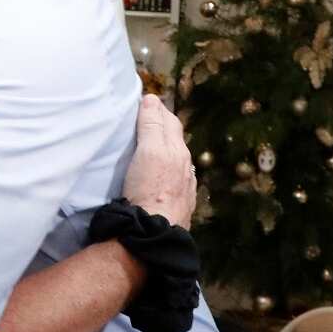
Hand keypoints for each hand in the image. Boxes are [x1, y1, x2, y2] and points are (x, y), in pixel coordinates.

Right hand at [123, 94, 195, 227]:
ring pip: (178, 162)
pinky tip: (162, 177)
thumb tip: (151, 100)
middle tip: (149, 119)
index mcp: (177, 151)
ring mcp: (185, 188)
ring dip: (167, 151)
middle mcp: (186, 168)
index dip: (158, 110)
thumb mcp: (148, 151)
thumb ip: (151, 125)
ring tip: (153, 147)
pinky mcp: (179, 206)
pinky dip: (169, 171)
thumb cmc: (149, 189)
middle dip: (164, 127)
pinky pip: (177, 182)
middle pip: (176, 140)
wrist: (155, 231)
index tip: (146, 103)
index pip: (170, 122)